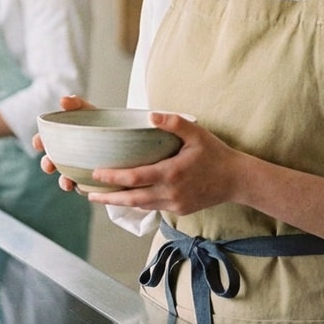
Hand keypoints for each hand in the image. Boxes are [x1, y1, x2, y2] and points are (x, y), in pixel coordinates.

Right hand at [34, 95, 96, 191]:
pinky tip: (86, 187)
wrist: (124, 139)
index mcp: (62, 138)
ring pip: (65, 179)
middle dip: (47, 164)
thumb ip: (76, 103)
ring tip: (68, 183)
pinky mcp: (91, 182)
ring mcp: (77, 170)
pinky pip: (84, 188)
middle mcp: (66, 156)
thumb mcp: (89, 111)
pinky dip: (83, 189)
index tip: (38, 143)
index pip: (45, 140)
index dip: (39, 142)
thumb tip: (63, 101)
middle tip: (49, 165)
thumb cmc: (101, 122)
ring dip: (63, 182)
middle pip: (50, 162)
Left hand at [89, 112, 241, 216]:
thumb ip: (174, 122)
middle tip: (86, 193)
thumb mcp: (197, 133)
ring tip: (98, 198)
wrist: (236, 180)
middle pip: (131, 198)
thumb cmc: (216, 154)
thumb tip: (151, 114)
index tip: (96, 173)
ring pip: (140, 205)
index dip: (113, 177)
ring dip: (118, 202)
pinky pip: (152, 207)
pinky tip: (125, 198)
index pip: (135, 177)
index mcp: (171, 173)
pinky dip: (136, 203)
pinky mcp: (178, 210)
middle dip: (107, 197)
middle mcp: (170, 193)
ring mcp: (174, 204)